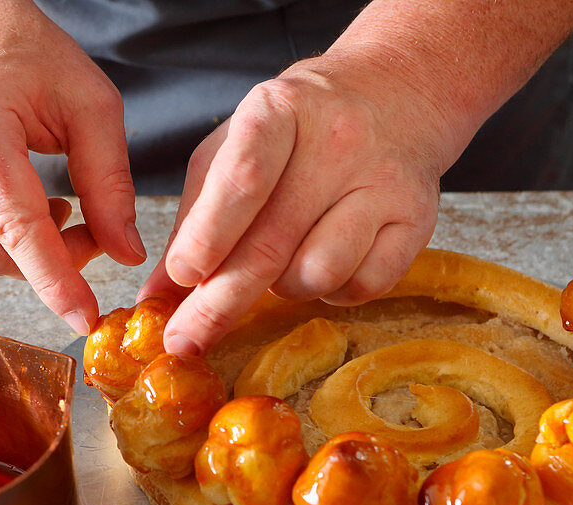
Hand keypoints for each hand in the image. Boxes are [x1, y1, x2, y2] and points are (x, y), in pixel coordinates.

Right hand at [0, 0, 145, 333]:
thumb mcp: (88, 103)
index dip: (53, 278)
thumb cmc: (23, 57)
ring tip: (38, 207)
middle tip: (79, 224)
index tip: (83, 317)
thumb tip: (125, 254)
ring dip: (12, 256)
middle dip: (46, 260)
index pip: (14, 224)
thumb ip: (110, 182)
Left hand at [137, 60, 449, 353]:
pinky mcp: (417, 219)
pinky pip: (361, 287)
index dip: (209, 234)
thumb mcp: (231, 151)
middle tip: (185, 340)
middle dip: (218, 304)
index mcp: (279, 111)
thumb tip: (156, 298)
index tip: (181, 276)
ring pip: (316, 274)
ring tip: (278, 264)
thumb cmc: (295, 133)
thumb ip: (192, 222)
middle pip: (272, 244)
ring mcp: (382, 181)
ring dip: (281, 291)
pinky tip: (321, 263)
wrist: (395, 95)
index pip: (243, 177)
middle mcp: (337, 142)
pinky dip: (329, 293)